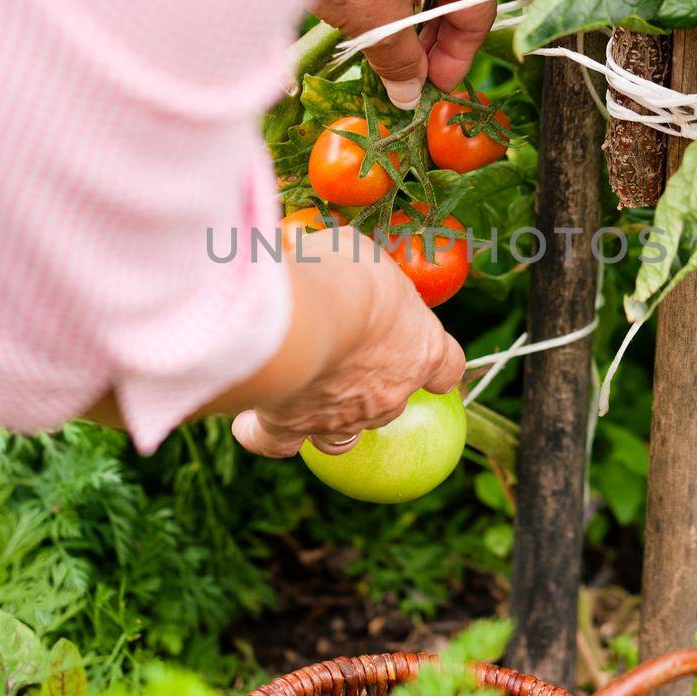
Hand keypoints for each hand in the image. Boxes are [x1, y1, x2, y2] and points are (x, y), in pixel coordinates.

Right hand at [230, 225, 464, 456]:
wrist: (300, 317)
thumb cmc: (343, 274)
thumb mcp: (363, 253)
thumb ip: (357, 266)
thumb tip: (334, 252)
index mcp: (421, 349)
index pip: (446, 366)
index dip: (436, 367)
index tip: (427, 362)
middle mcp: (388, 393)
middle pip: (391, 403)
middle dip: (369, 386)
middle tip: (343, 355)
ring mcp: (341, 419)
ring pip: (341, 436)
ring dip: (328, 420)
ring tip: (306, 394)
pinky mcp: (290, 429)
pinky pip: (276, 443)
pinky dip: (263, 431)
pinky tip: (250, 420)